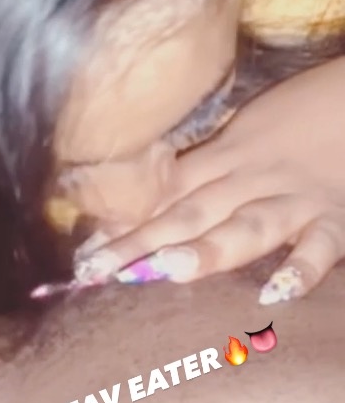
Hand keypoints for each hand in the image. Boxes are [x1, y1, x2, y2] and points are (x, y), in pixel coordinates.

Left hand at [74, 57, 344, 303]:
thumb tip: (156, 180)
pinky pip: (319, 247)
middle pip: (190, 213)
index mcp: (228, 154)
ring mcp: (295, 199)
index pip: (166, 189)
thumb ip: (208, 155)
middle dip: (142, 243)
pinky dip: (301, 270)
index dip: (124, 218)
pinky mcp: (336, 216)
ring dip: (208, 248)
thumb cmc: (303, 107)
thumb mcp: (248, 124)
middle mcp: (253, 178)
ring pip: (246, 228)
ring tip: (168, 269)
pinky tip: (274, 294)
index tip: (83, 249)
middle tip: (98, 269)